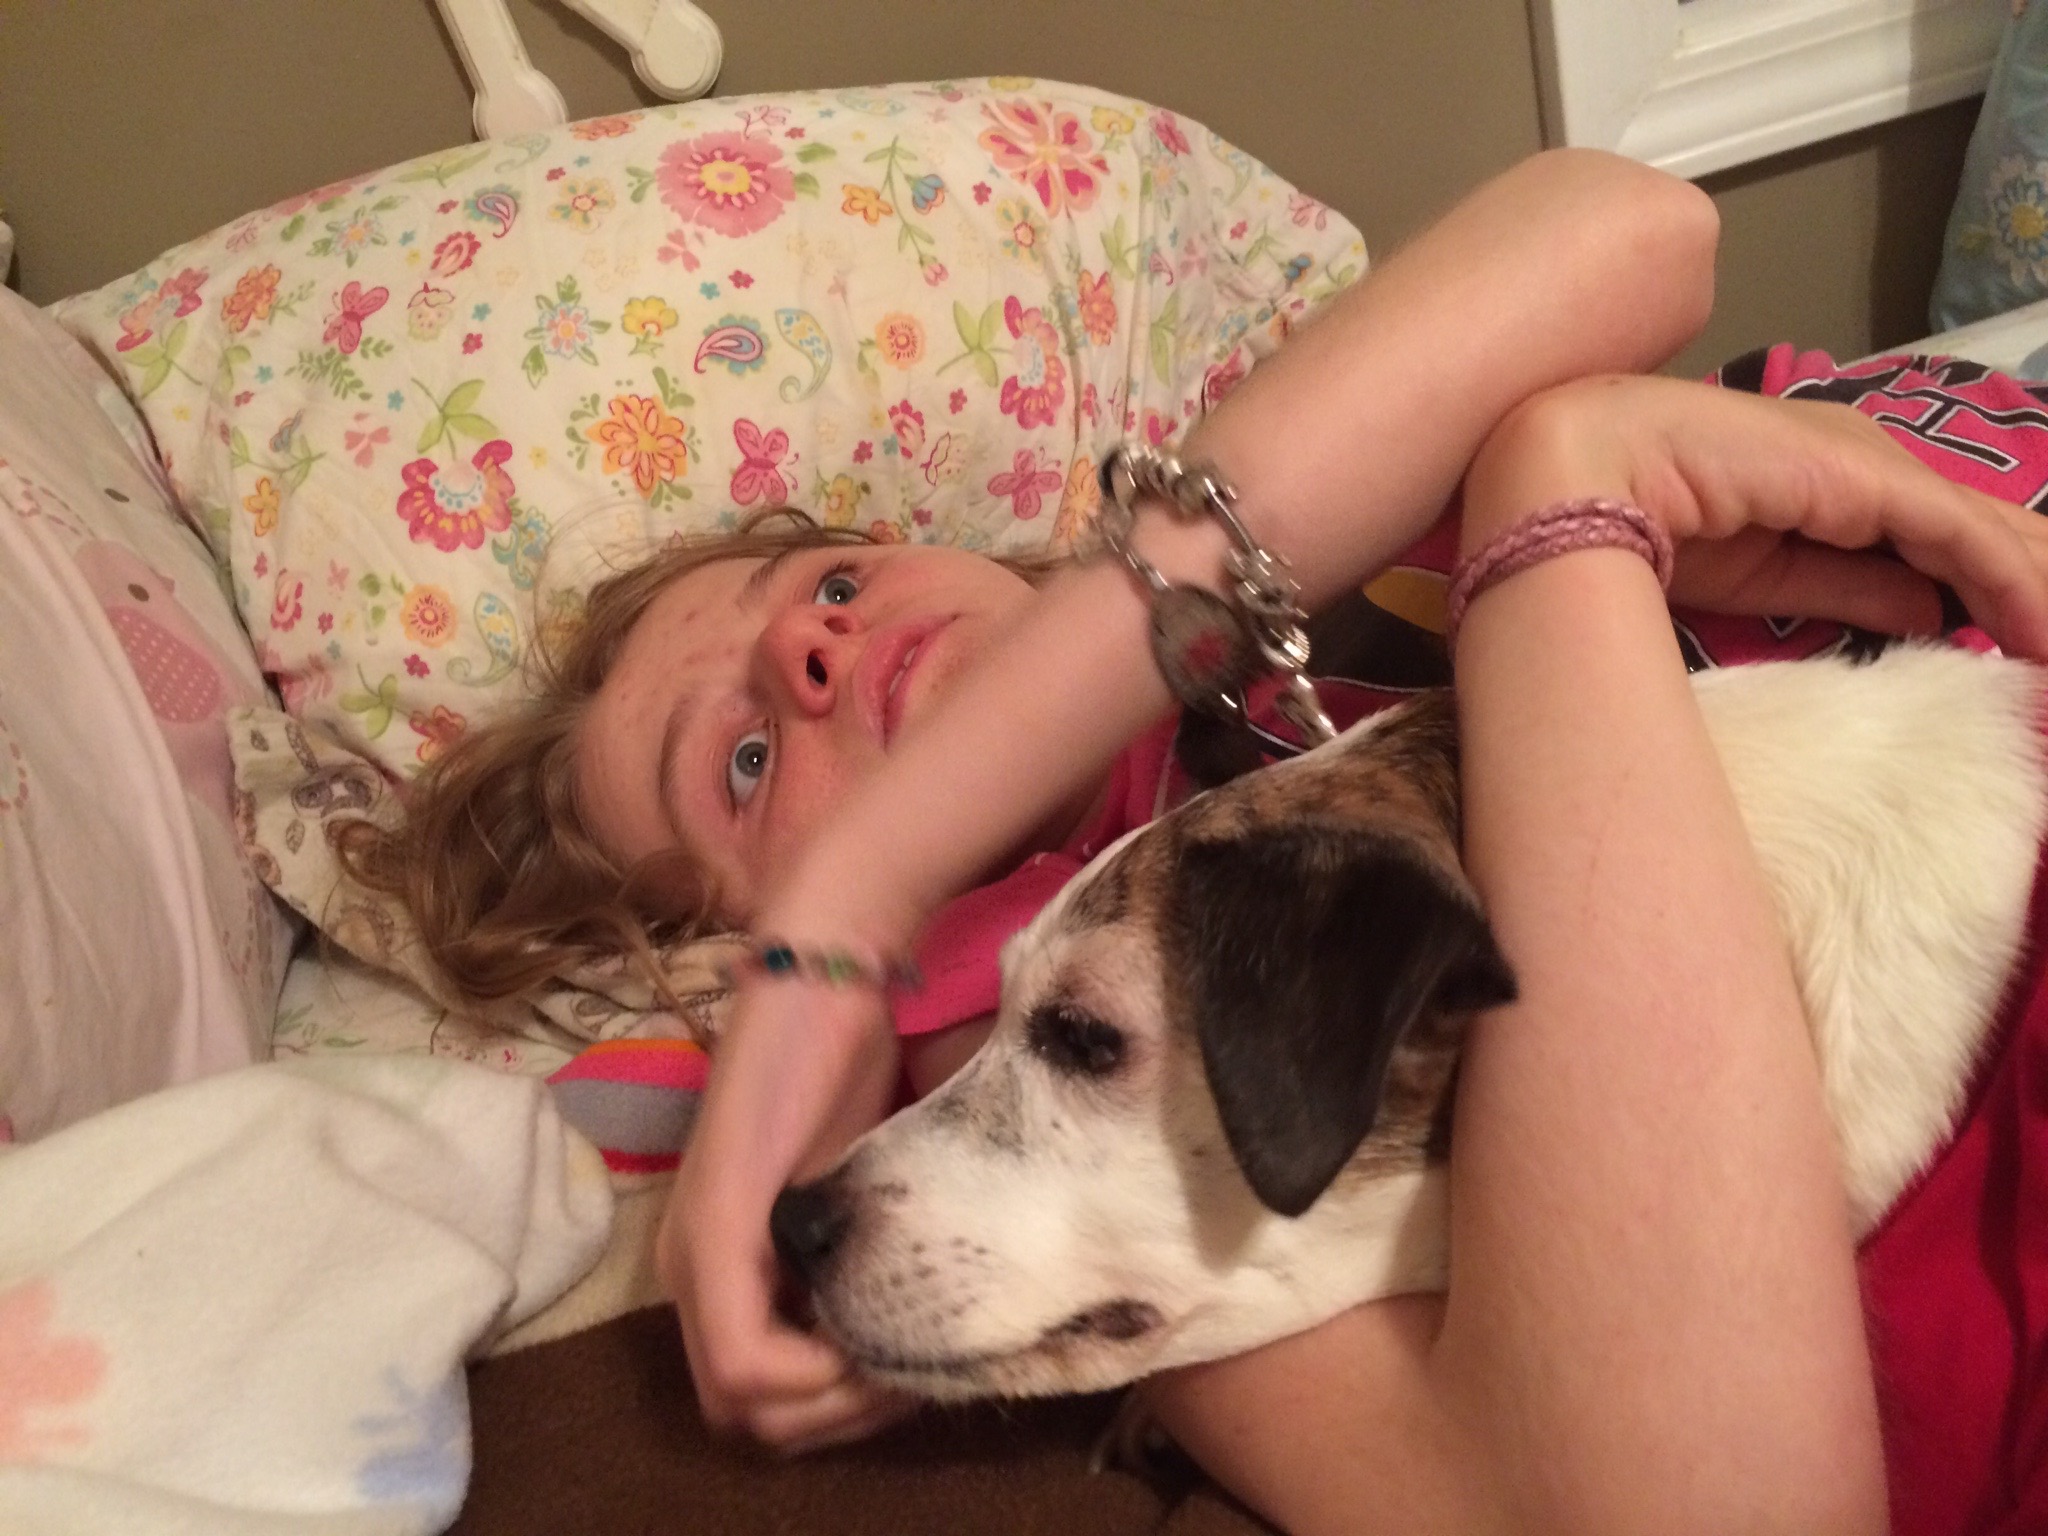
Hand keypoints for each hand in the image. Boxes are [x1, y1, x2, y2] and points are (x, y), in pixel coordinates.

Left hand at [657, 969, 913, 1452]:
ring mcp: (694, 1253)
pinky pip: (745, 1360)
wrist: (826, 971)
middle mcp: (690, 1274)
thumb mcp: (861, 1193)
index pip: (765, 1399)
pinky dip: (811, 1372)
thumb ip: (863, 1261)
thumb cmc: (852, 1064)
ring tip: (903, 1355)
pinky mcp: (714, 1228)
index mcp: (723, 1266)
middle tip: (917, 1375)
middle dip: (841, 1416)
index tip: (917, 1371)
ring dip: (833, 1401)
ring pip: (744, 1404)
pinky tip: (870, 1337)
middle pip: (750, 1418)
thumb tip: (912, 1338)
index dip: (843, 1408)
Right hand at [1462, 374, 2047, 661]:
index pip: (1934, 534)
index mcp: (1824, 479)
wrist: (1577, 476)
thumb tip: (1933, 613)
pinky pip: (1960, 537)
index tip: (2030, 646)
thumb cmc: (1638, 524)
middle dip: (2029, 584)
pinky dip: (2012, 585)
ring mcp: (1868, 462)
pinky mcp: (1868, 478)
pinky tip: (2040, 630)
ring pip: (1983, 529)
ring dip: (2034, 591)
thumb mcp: (1769, 578)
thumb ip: (1853, 589)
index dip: (1991, 586)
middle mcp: (1860, 459)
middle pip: (1974, 527)